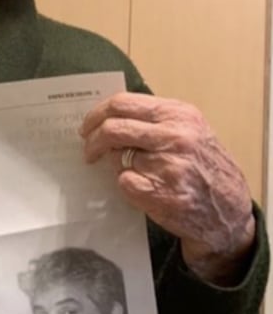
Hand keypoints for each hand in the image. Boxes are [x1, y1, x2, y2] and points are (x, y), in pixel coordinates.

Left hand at [81, 93, 254, 283]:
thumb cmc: (203, 168)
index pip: (122, 103)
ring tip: (130, 171)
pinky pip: (123, 182)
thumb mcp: (189, 131)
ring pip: (116, 157)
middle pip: (112, 128)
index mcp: (179, 114)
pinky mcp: (158, 192)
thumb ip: (154, 122)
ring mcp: (167, 165)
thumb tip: (109, 118)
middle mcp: (175, 136)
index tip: (87, 127)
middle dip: (92, 141)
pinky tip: (142, 188)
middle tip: (88, 151)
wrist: (227, 210)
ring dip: (114, 165)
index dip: (96, 115)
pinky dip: (126, 185)